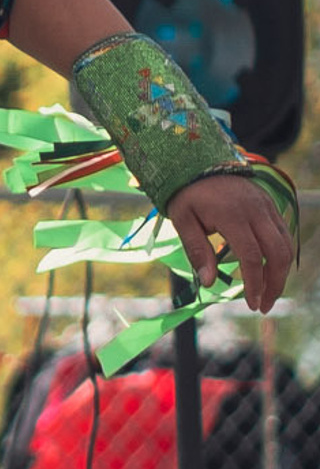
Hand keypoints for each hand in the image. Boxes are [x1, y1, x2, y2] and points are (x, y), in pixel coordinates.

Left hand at [168, 171, 296, 312]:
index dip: (255, 283)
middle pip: (278, 253)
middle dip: (275, 283)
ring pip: (286, 245)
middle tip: (263, 306)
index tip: (252, 304)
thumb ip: (197, 250)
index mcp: (233, 215)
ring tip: (267, 294)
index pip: (252, 256)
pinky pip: (284, 235)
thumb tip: (208, 283)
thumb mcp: (182, 220)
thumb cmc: (188, 194)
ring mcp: (268, 208)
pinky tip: (270, 272)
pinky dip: (281, 256)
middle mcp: (257, 211)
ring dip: (281, 272)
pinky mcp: (272, 207)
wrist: (202, 162)